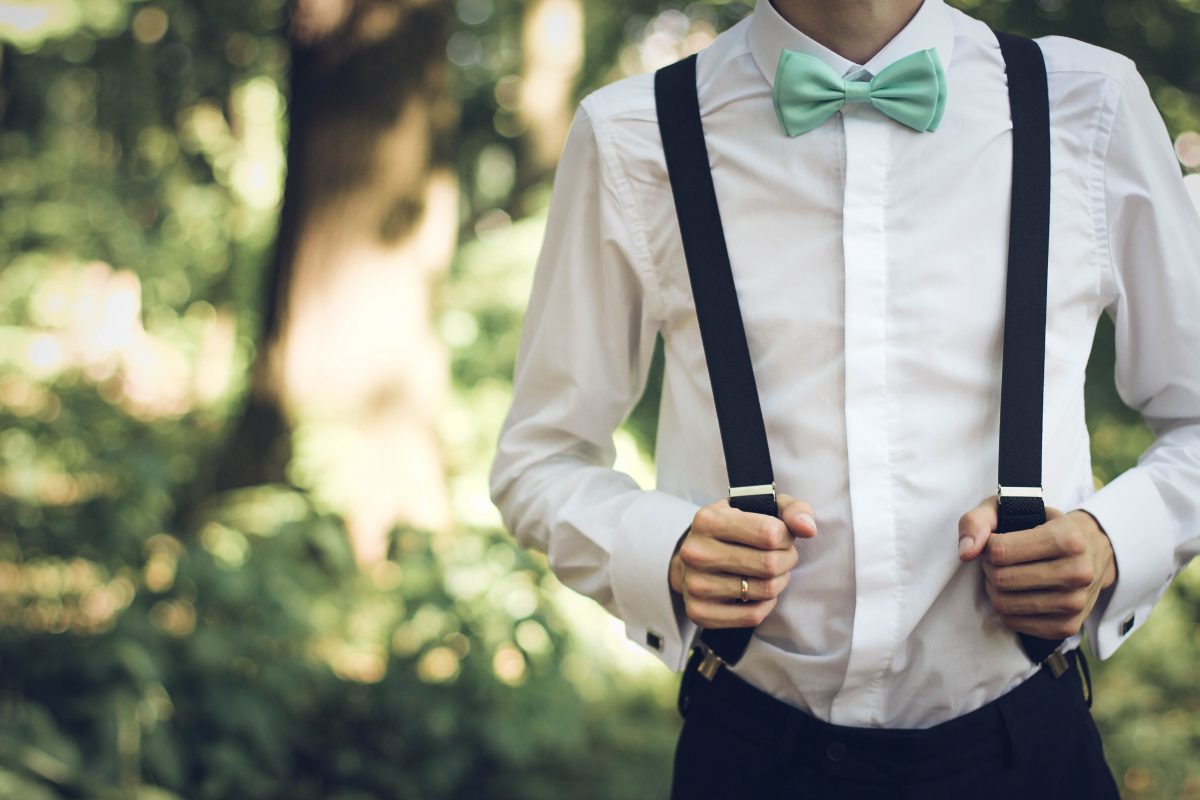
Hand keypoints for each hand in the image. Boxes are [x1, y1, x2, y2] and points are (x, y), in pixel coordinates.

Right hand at [669, 494, 816, 628]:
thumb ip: (791, 510)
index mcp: (707, 520)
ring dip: (779, 582)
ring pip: (765, 591)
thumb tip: (808, 528)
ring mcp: (695, 585)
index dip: (787, 537)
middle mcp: (696, 553)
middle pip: (769, 564)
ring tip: (771, 573)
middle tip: (782, 556)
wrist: (695, 558)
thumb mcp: (760, 508)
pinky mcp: (699, 612)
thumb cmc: (735, 529)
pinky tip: (759, 593)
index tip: (782, 536)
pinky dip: (766, 605)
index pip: (770, 533)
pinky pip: (753, 616)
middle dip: (786, 560)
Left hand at [958, 497, 1116, 639]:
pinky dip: (1006, 609)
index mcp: (1068, 539)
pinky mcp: (1068, 627)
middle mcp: (1078, 572)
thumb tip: (965, 553)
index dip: (987, 547)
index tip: (995, 542)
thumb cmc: (1042, 526)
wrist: (1090, 551)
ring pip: (1005, 604)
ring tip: (1006, 574)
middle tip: (998, 560)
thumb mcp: (1010, 509)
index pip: (1000, 551)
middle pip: (1001, 579)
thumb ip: (978, 521)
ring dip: (994, 589)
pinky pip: (1015, 623)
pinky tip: (1016, 593)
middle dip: (989, 568)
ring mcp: (1075, 603)